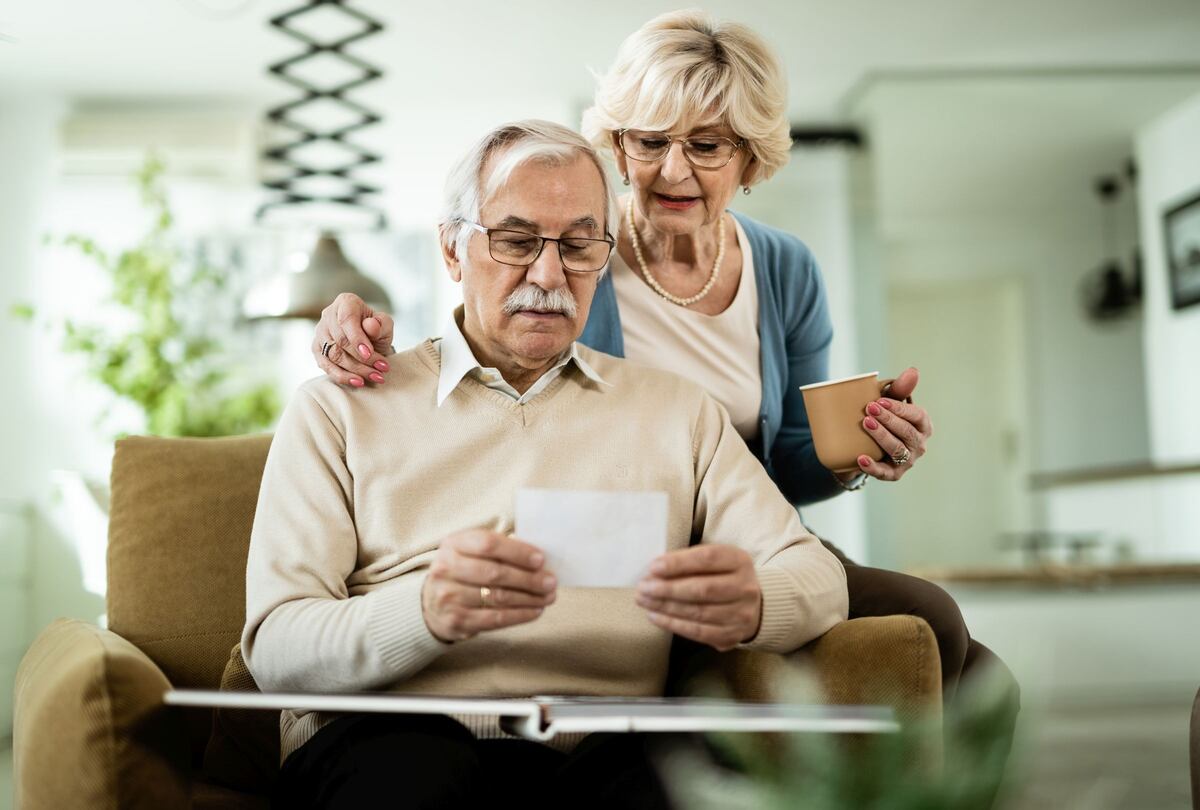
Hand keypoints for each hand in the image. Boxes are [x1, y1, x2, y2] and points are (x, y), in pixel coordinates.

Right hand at [312, 292, 395, 387]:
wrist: (369, 342)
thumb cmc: (377, 330)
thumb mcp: (385, 325)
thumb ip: (381, 324)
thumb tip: (370, 326)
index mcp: (346, 302)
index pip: (347, 319)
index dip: (357, 337)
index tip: (369, 353)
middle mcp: (328, 315)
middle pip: (340, 340)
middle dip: (362, 358)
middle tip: (382, 369)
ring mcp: (320, 332)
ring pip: (333, 355)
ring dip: (356, 370)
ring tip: (376, 377)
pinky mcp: (317, 350)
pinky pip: (326, 366)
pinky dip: (342, 376)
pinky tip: (359, 382)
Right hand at [422, 529, 555, 642]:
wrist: (431, 603)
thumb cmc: (463, 571)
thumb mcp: (471, 551)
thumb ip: (499, 550)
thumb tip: (539, 559)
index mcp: (453, 544)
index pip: (488, 544)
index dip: (517, 552)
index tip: (540, 559)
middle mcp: (446, 569)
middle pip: (495, 573)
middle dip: (528, 578)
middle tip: (551, 582)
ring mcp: (449, 596)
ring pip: (498, 597)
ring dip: (529, 598)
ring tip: (548, 597)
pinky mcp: (456, 621)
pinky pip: (495, 619)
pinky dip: (520, 615)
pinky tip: (535, 611)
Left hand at [635, 545, 761, 651]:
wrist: (753, 606)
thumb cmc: (723, 576)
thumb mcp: (714, 560)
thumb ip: (689, 561)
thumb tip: (655, 570)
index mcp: (739, 561)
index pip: (707, 559)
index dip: (678, 563)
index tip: (653, 567)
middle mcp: (745, 588)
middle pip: (702, 589)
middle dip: (668, 589)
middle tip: (643, 587)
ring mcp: (741, 615)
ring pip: (698, 612)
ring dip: (666, 607)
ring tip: (644, 601)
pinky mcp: (731, 636)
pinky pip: (698, 632)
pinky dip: (673, 624)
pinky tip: (655, 616)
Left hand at [856, 367, 932, 480]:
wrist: (865, 446)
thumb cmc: (882, 419)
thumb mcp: (889, 403)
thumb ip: (899, 389)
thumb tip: (913, 371)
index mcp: (922, 424)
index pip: (916, 415)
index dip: (900, 408)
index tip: (880, 400)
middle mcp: (919, 444)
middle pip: (906, 432)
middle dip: (888, 420)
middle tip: (869, 408)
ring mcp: (908, 460)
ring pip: (897, 449)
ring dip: (881, 436)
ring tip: (866, 423)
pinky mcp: (893, 474)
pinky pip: (884, 472)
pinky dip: (873, 466)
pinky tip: (861, 459)